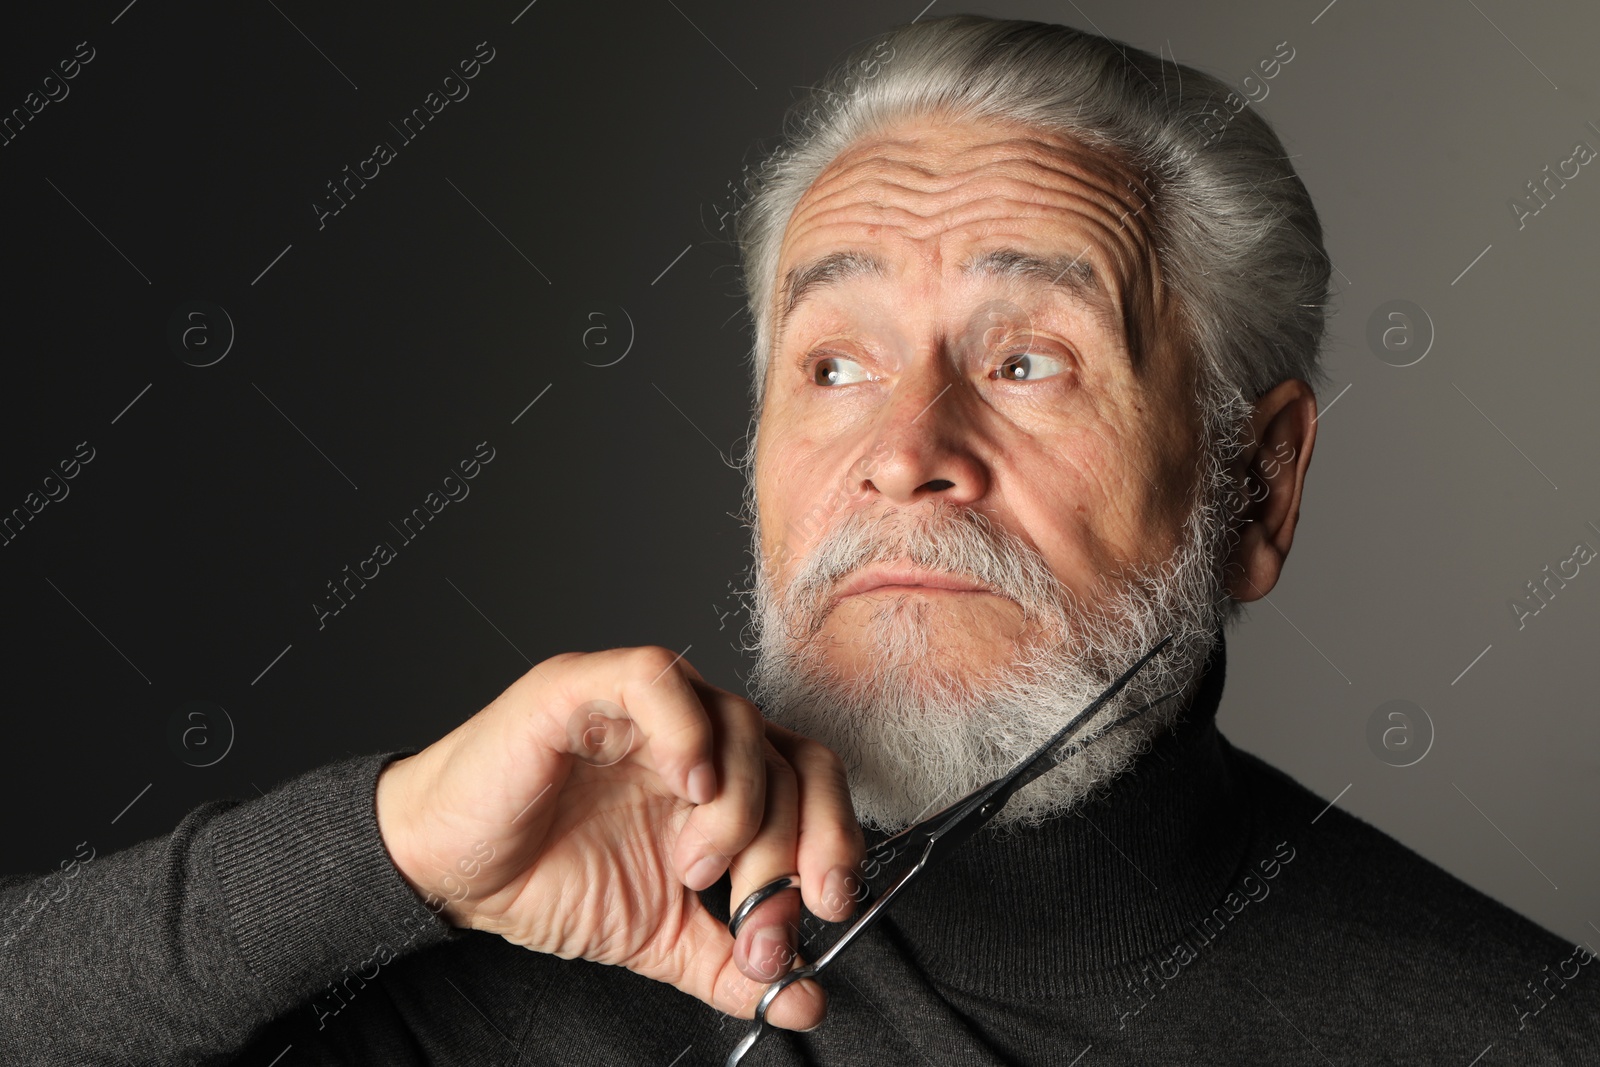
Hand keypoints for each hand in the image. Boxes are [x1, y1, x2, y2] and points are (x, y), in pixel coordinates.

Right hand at [374, 646, 866, 1030]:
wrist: (448, 873)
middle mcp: (694, 735)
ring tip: (695, 867)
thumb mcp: (657, 936)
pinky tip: (688, 788)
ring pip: (740, 722)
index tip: (828, 908)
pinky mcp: (584, 687)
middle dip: (794, 844)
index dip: (835, 839)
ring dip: (739, 808)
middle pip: (789, 759)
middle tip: (761, 912)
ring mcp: (644, 707)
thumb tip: (806, 999)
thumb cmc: (545, 878)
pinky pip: (658, 679)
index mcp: (720, 782)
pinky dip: (688, 731)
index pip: (812, 783)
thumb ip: (729, 963)